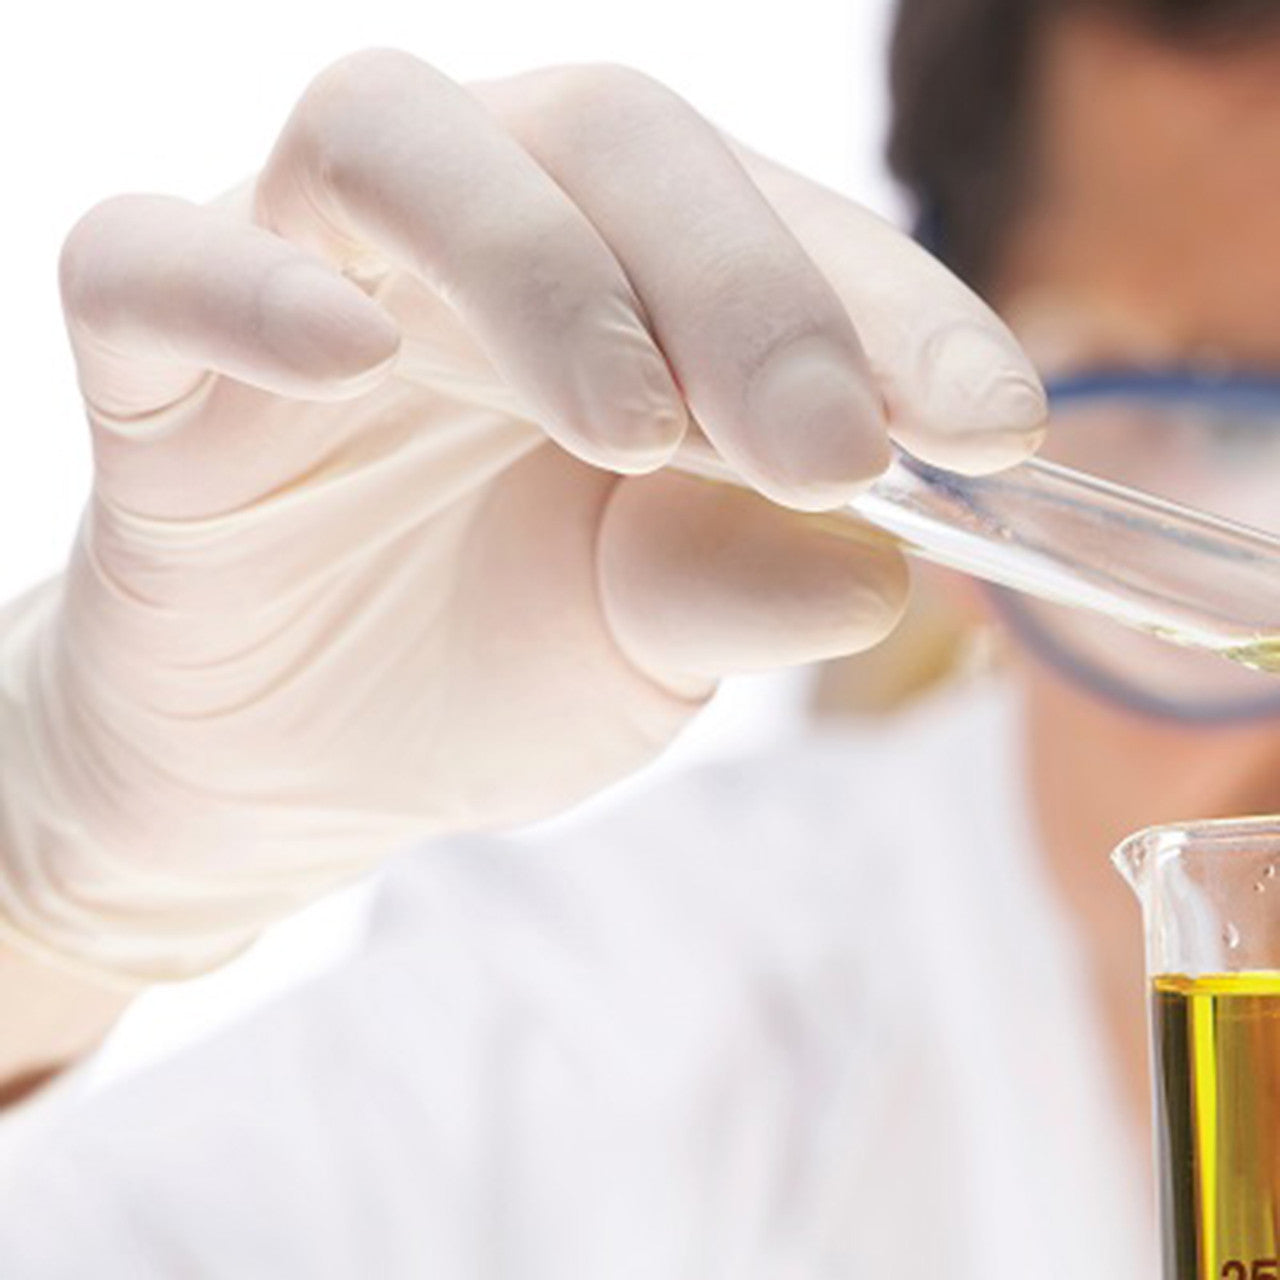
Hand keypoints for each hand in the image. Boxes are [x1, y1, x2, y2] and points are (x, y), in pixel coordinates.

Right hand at [0, 51, 1045, 985]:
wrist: (295, 766)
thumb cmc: (479, 675)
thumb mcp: (645, 646)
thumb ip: (743, 586)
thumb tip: (877, 567)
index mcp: (613, 294)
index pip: (766, 228)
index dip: (892, 310)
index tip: (992, 426)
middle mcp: (468, 248)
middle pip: (603, 136)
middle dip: (743, 287)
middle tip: (829, 447)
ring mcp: (301, 281)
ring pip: (391, 138)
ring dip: (538, 267)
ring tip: (633, 426)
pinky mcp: (152, 363)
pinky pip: (148, 259)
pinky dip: (247, 288)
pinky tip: (350, 364)